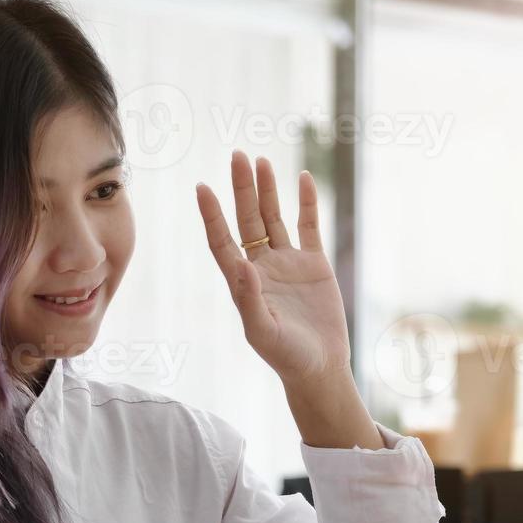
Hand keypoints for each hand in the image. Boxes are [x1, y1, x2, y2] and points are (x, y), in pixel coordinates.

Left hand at [196, 151, 351, 387]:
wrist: (320, 367)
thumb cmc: (286, 356)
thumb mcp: (262, 332)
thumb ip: (249, 299)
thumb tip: (241, 264)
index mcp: (243, 282)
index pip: (222, 241)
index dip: (212, 215)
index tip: (202, 187)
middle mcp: (261, 267)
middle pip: (247, 220)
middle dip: (242, 189)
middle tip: (237, 155)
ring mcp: (288, 263)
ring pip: (274, 218)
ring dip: (267, 190)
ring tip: (260, 160)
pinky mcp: (314, 264)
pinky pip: (309, 226)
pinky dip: (306, 203)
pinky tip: (303, 179)